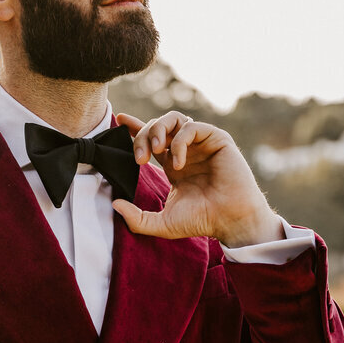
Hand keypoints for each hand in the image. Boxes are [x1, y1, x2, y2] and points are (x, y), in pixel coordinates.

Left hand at [113, 111, 283, 245]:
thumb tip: (114, 204)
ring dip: (159, 130)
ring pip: (173, 119)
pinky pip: (191, 127)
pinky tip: (179, 163)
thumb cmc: (202, 221)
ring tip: (155, 151)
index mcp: (174, 165)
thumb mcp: (162, 223)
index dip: (136, 128)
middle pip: (158, 126)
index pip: (152, 139)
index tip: (120, 120)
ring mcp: (201, 143)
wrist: (230, 219)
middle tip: (139, 159)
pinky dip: (180, 142)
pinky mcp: (216, 139)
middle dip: (143, 136)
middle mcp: (186, 151)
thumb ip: (137, 219)